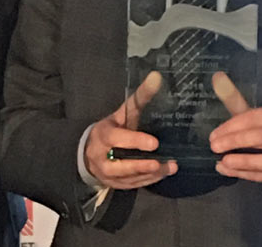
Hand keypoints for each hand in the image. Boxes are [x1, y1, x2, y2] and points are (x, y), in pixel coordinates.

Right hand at [83, 71, 177, 188]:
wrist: (90, 152)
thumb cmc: (112, 128)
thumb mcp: (122, 112)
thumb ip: (139, 98)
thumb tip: (157, 76)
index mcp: (103, 136)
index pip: (117, 139)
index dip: (135, 141)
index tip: (154, 143)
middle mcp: (102, 157)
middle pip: (121, 165)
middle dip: (141, 165)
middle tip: (160, 162)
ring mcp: (108, 174)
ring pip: (129, 177)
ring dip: (150, 174)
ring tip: (170, 167)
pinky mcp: (116, 185)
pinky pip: (133, 185)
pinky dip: (149, 180)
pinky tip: (163, 173)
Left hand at [208, 72, 261, 191]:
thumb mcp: (254, 117)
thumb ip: (235, 100)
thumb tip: (217, 77)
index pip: (257, 117)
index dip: (233, 125)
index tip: (214, 134)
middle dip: (235, 141)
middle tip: (214, 146)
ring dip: (243, 161)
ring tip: (222, 161)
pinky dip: (243, 173)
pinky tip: (226, 170)